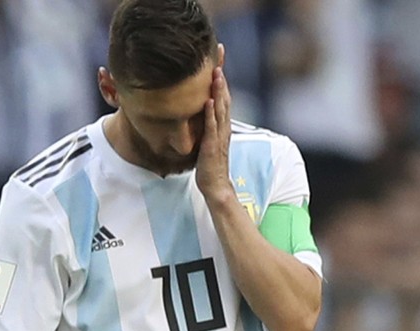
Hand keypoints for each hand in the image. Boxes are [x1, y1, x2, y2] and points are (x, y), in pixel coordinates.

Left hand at [196, 59, 234, 203]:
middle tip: (219, 54)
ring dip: (219, 90)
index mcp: (221, 124)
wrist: (215, 187)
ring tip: (216, 72)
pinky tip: (210, 101)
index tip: (217, 57)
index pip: (222, 95)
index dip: (219, 76)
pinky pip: (213, 127)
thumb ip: (203, 127)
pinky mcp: (213, 146)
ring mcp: (219, 136)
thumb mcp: (205, 141)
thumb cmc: (208, 165)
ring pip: (221, 108)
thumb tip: (195, 114)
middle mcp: (223, 127)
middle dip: (221, 75)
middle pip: (224, 95)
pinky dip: (212, 113)